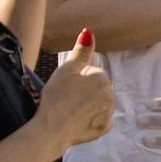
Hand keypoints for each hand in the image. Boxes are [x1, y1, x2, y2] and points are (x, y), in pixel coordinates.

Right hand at [38, 30, 113, 149]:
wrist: (50, 130)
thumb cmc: (56, 98)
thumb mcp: (66, 70)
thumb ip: (81, 51)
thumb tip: (89, 32)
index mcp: (102, 79)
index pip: (92, 73)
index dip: (78, 79)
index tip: (67, 87)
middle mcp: (110, 96)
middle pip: (97, 89)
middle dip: (85, 92)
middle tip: (67, 99)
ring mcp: (107, 114)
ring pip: (98, 104)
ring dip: (87, 106)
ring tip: (70, 110)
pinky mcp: (103, 129)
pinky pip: (99, 121)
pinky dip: (90, 121)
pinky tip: (77, 122)